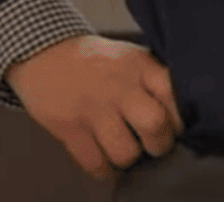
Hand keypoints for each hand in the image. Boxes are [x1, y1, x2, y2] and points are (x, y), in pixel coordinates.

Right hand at [4, 34, 185, 184]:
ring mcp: (93, 108)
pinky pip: (95, 164)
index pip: (174, 94)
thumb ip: (152, 79)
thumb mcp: (129, 57)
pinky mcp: (69, 128)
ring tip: (125, 149)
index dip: (179, 117)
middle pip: (155, 125)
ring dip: (128, 158)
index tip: (175, 125)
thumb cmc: (95, 60)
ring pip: (126, 152)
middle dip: (160, 143)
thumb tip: (180, 113)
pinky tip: (104, 160)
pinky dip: (104, 170)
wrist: (43, 52)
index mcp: (139, 66)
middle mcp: (119, 86)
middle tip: (153, 144)